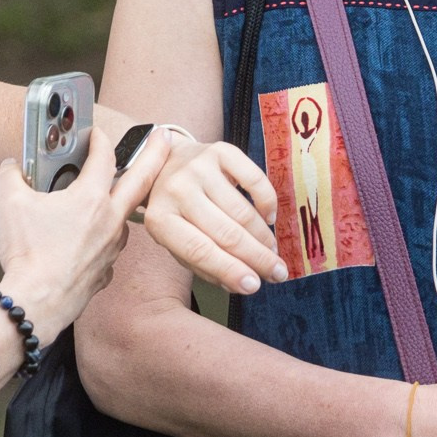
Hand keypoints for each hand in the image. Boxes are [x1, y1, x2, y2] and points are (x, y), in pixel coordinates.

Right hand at [0, 128, 151, 336]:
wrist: (35, 303)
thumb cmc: (26, 252)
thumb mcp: (10, 204)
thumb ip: (11, 176)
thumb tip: (10, 166)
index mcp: (91, 198)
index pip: (103, 157)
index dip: (100, 140)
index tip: (96, 133)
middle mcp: (110, 220)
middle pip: (141, 179)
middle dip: (155, 153)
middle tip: (166, 135)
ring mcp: (112, 248)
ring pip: (124, 219)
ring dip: (122, 205)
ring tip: (114, 198)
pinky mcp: (106, 272)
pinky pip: (109, 250)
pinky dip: (103, 241)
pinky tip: (88, 242)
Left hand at [140, 136, 286, 294]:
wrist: (166, 161)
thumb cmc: (176, 211)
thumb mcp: (176, 241)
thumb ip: (204, 266)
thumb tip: (241, 284)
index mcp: (159, 219)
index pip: (198, 251)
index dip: (229, 270)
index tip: (254, 287)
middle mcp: (176, 190)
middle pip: (225, 232)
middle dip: (256, 258)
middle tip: (277, 273)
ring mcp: (198, 168)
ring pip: (241, 211)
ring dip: (263, 237)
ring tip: (273, 252)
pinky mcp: (219, 150)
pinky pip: (254, 179)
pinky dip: (267, 202)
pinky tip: (269, 219)